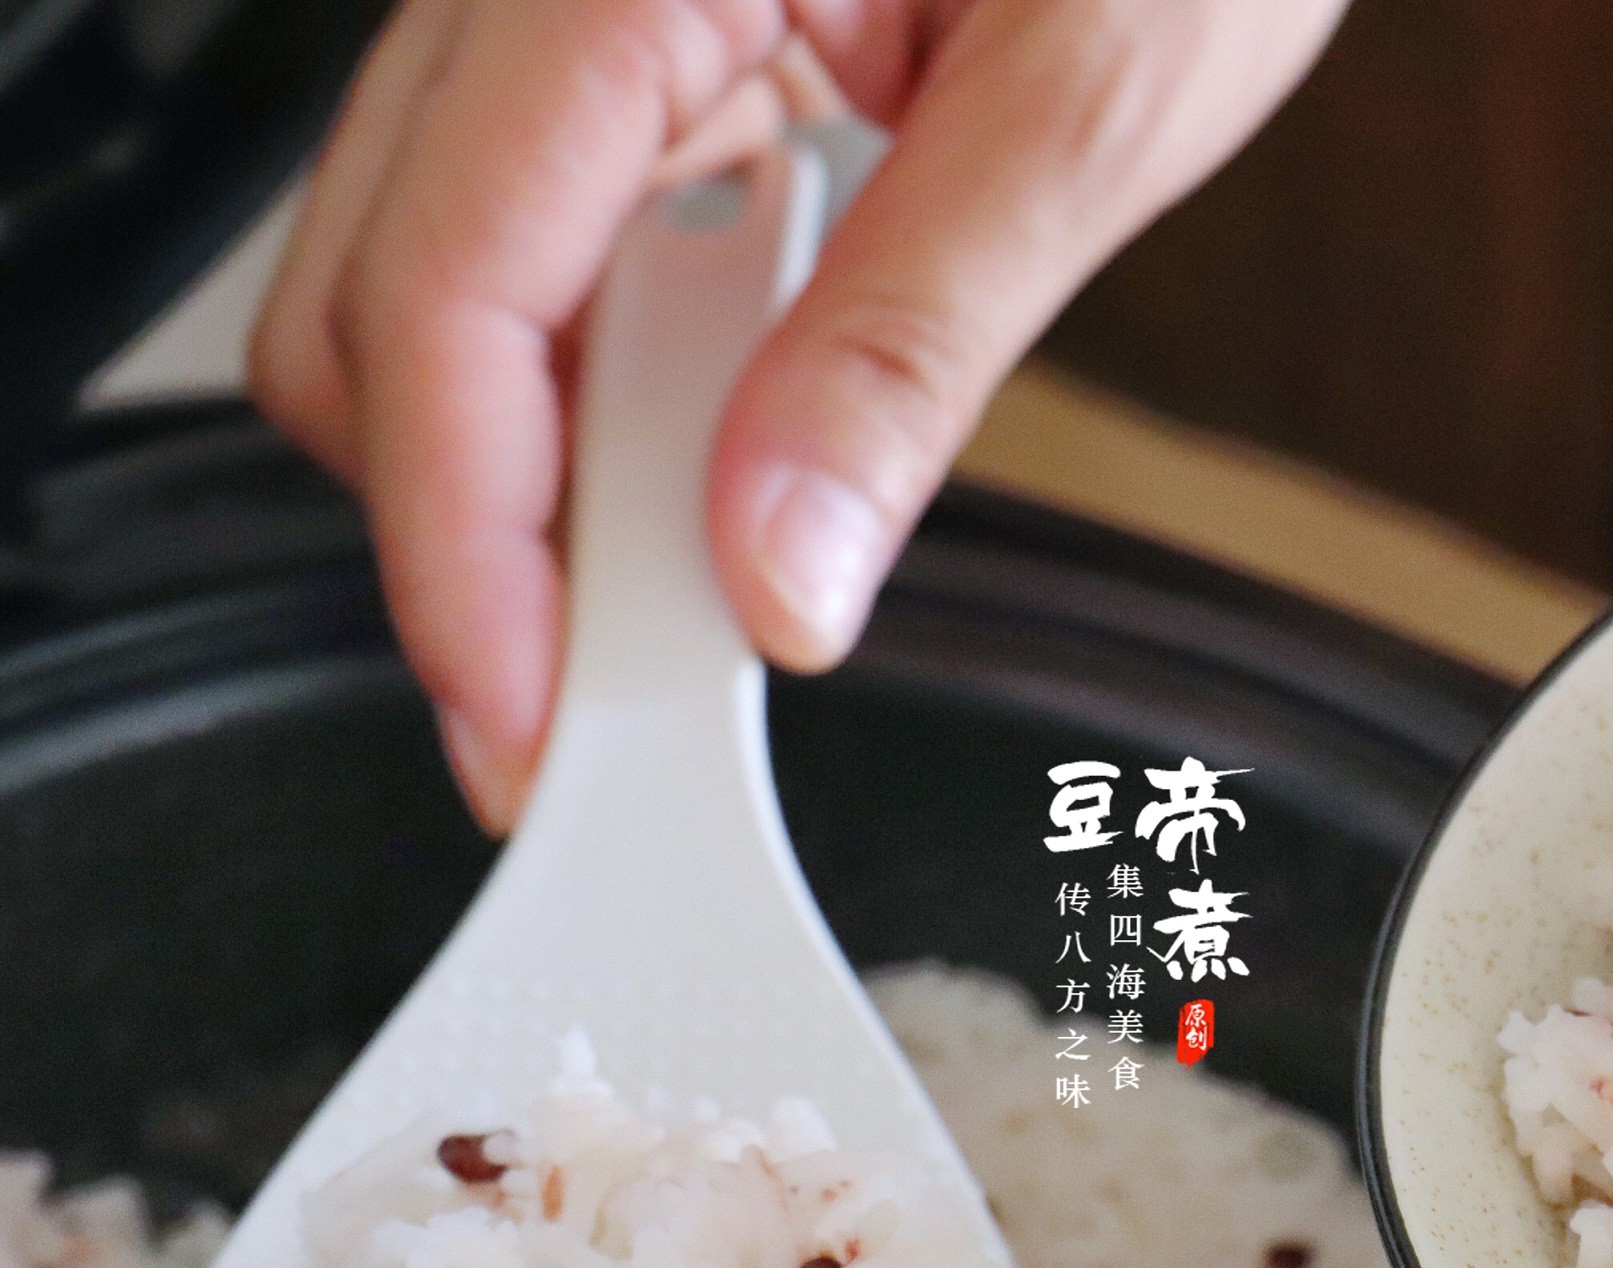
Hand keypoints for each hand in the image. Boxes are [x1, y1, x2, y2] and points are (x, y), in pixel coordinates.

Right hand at [251, 0, 1342, 831]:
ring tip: (686, 590)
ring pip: (438, 272)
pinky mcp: (631, 35)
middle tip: (605, 703)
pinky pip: (542, 226)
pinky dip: (602, 370)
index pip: (449, 278)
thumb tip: (779, 566)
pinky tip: (711, 445)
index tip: (532, 717)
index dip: (465, 538)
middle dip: (473, 523)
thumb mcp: (1091, 103)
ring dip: (538, 457)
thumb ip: (913, 339)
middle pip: (385, 290)